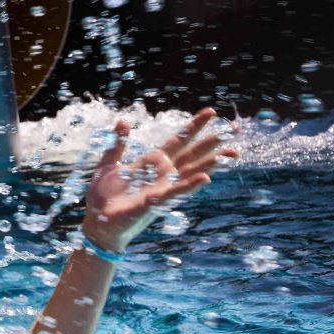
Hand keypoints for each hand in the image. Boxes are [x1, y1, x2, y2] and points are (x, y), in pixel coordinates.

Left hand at [82, 108, 238, 252]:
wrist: (98, 222)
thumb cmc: (103, 197)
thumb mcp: (108, 164)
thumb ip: (118, 143)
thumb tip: (123, 120)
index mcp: (153, 162)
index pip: (179, 140)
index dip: (194, 126)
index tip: (211, 112)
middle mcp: (163, 174)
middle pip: (193, 154)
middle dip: (213, 141)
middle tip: (234, 128)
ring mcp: (163, 187)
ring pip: (192, 172)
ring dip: (212, 162)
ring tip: (233, 152)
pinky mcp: (157, 201)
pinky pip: (176, 191)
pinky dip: (190, 184)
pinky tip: (206, 177)